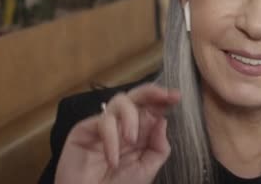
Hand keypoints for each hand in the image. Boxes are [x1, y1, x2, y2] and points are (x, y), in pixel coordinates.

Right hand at [54, 84, 180, 183]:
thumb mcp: (146, 169)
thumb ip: (158, 147)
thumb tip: (162, 120)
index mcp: (140, 132)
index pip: (151, 108)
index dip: (163, 99)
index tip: (176, 96)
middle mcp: (123, 124)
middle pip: (136, 96)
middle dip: (152, 92)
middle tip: (164, 96)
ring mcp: (104, 125)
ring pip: (120, 101)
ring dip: (130, 118)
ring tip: (131, 141)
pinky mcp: (84, 129)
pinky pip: (103, 122)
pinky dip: (111, 139)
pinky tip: (112, 159)